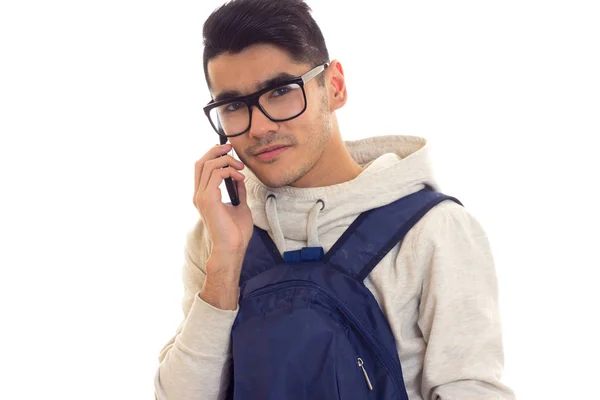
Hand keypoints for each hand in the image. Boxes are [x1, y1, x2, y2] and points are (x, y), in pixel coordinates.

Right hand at [193, 143, 253, 266]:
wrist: (232, 248)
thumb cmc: (235, 233)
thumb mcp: (240, 206)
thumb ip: (238, 192)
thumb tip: (240, 180)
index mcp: (203, 196)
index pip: (201, 168)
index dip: (211, 155)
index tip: (227, 151)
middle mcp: (199, 195)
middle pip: (201, 162)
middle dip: (216, 151)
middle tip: (231, 148)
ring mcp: (202, 197)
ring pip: (208, 165)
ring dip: (227, 161)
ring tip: (240, 168)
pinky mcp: (209, 199)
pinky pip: (217, 174)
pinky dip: (230, 171)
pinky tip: (240, 178)